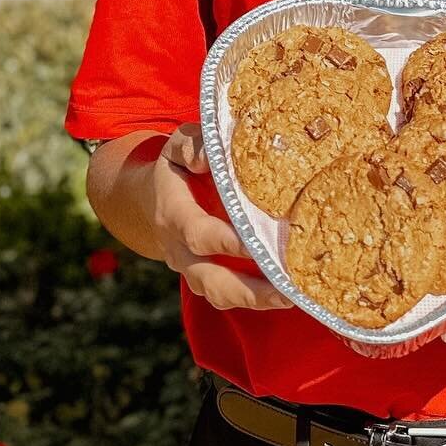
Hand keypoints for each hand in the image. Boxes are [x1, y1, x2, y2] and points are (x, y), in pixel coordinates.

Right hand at [150, 123, 290, 311]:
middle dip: (247, 289)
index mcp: (173, 214)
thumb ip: (191, 145)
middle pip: (210, 279)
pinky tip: (288, 294)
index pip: (197, 234)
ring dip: (256, 300)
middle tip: (285, 290)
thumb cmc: (177, 167)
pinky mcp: (208, 278)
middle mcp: (180, 250)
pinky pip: (230, 296)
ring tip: (292, 297)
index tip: (255, 245)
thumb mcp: (178, 145)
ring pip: (220, 294)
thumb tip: (207, 157)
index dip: (225, 242)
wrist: (153, 198)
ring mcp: (193, 268)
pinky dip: (257, 300)